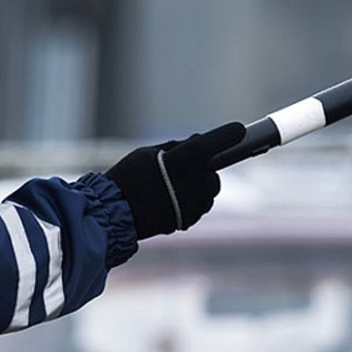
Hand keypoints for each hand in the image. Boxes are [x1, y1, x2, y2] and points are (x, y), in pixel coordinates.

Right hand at [106, 122, 245, 239]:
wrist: (113, 215)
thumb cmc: (127, 179)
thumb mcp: (147, 154)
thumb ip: (176, 149)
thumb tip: (198, 143)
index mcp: (182, 162)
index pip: (211, 144)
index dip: (227, 136)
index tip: (238, 130)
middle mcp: (192, 184)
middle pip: (213, 177)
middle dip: (204, 173)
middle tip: (186, 171)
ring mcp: (192, 205)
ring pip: (207, 195)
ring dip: (198, 189)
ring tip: (172, 188)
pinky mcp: (189, 221)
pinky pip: (197, 208)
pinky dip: (189, 203)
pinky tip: (169, 202)